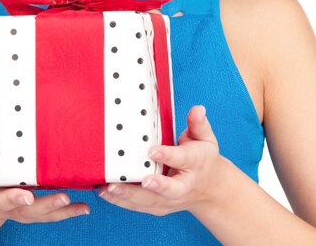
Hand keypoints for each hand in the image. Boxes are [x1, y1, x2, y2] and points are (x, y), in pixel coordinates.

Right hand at [0, 125, 89, 222]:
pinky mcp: (33, 212)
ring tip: (64, 199)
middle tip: (28, 197)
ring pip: (31, 212)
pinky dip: (66, 212)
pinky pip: (50, 215)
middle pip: (5, 202)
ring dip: (47, 206)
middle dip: (17, 200)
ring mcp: (16, 208)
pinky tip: (82, 208)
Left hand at [98, 105, 223, 215]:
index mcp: (194, 164)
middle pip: (167, 189)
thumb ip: (198, 124)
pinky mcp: (159, 206)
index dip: (166, 156)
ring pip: (149, 201)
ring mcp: (170, 199)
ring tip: (108, 189)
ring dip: (128, 196)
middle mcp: (183, 185)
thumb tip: (197, 109)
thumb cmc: (203, 158)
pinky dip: (122, 202)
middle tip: (135, 180)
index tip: (151, 151)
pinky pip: (139, 206)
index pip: (181, 159)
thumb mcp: (205, 138)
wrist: (209, 189)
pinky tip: (105, 193)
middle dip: (151, 186)